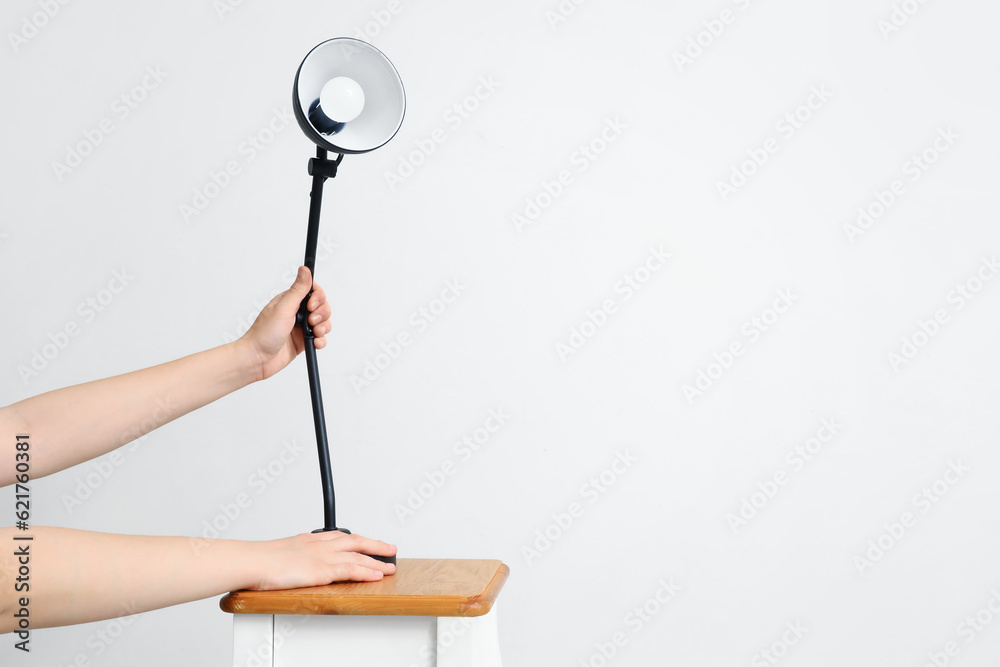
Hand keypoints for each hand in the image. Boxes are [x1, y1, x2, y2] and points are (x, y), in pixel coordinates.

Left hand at [240, 266, 331, 380]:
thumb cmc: (264, 334)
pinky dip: (321, 340)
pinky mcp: (304, 340)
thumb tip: (305, 269)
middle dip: (322, 313)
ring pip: (324, 322)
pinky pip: (321, 337)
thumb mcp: (283, 308)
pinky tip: (314, 342)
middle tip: (310, 321)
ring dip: (323, 327)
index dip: (318, 297)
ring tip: (313, 333)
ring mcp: (301, 327)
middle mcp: (297, 312)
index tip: (311, 305)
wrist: (257, 359)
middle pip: (322, 306)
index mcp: (290, 300)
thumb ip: (298, 290)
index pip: (313, 290)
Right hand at [249, 531, 396, 590]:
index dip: (357, 540)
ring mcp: (322, 556)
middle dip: (375, 545)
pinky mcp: (322, 570)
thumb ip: (291, 557)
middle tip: (390, 548)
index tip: (367, 541)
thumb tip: (289, 565)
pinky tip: (377, 574)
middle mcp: (319, 545)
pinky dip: (367, 572)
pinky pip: (351, 570)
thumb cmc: (258, 560)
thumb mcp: (279, 553)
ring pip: (358, 555)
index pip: (340, 536)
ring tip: (390, 566)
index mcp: (309, 539)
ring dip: (377, 560)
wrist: (252, 561)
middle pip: (356, 541)